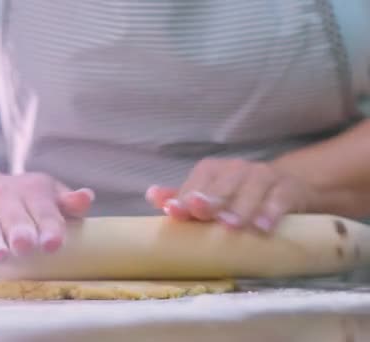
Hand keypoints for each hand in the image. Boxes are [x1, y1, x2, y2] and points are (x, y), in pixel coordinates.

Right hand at [0, 173, 93, 261]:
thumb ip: (67, 202)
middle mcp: (3, 197)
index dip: (49, 225)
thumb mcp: (45, 196)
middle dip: (20, 231)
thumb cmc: (19, 201)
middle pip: (13, 216)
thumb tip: (87, 198)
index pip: (44, 209)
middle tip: (25, 245)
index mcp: (32, 192)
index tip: (53, 243)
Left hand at [146, 158, 315, 231]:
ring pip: (252, 188)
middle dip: (210, 199)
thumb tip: (152, 196)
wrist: (287, 187)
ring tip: (232, 225)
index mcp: (212, 171)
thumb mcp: (209, 195)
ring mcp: (263, 176)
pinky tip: (264, 228)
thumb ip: (181, 198)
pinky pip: (280, 198)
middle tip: (203, 214)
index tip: (175, 211)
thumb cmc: (237, 196)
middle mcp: (236, 169)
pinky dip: (271, 212)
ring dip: (241, 207)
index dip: (185, 197)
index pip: (196, 183)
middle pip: (222, 184)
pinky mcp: (288, 189)